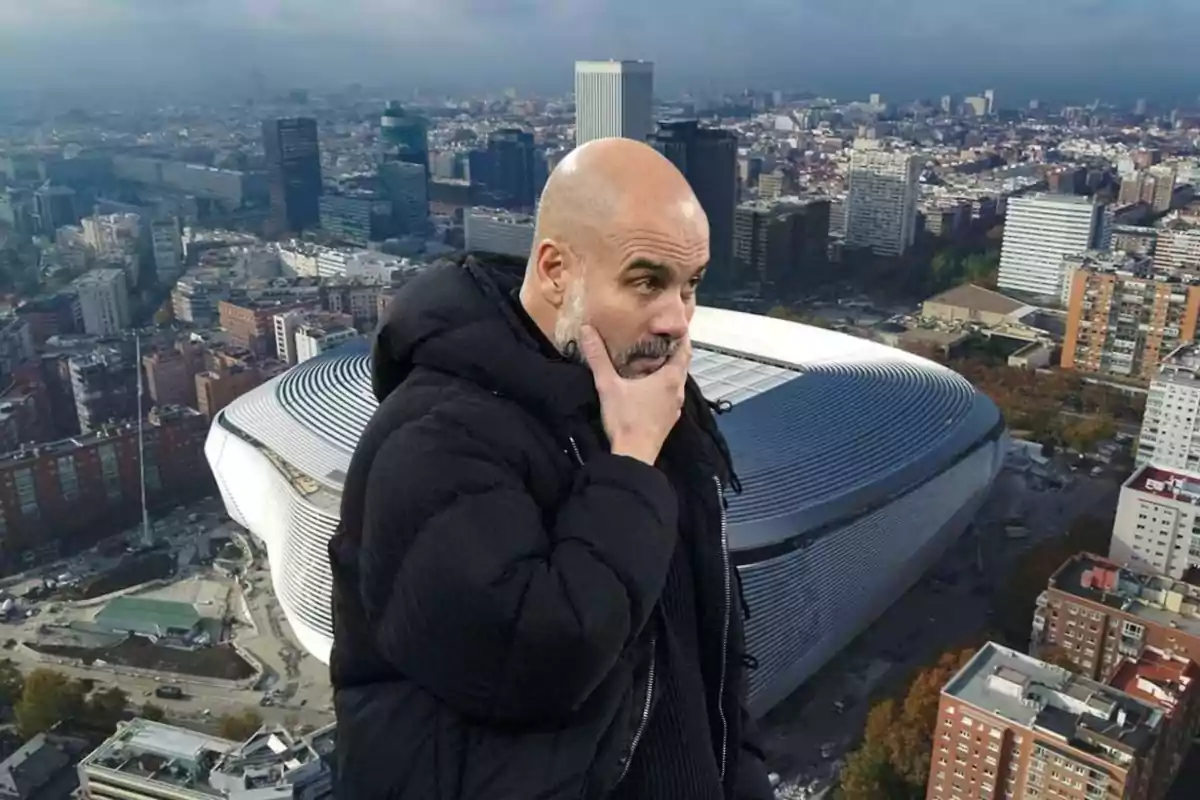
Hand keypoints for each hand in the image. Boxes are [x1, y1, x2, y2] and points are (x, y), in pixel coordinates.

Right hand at [580, 325, 690, 465]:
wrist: (634, 456)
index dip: (681, 336)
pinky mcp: (668, 420)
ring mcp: (675, 407)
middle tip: (658, 337)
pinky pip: (670, 396)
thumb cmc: (625, 419)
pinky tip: (649, 387)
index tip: (673, 324)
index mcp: (670, 378)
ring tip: (652, 358)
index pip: (684, 350)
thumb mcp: (608, 385)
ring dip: (667, 370)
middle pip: (681, 365)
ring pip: (675, 382)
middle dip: (672, 351)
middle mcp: (677, 391)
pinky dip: (663, 386)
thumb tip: (587, 329)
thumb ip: (598, 358)